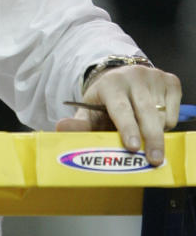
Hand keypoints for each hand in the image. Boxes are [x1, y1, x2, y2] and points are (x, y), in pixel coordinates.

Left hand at [56, 64, 181, 165]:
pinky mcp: (170, 80)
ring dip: (157, 132)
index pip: (120, 108)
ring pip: (162, 115)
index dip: (127, 128)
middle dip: (151, 139)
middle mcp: (132, 76)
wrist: (123, 78)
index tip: (133, 147)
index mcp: (110, 84)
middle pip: (146, 113)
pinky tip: (155, 119)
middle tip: (154, 160)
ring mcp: (152, 76)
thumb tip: (61, 128)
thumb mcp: (90, 111)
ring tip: (145, 134)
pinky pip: (174, 111)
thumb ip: (79, 124)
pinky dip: (167, 122)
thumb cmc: (106, 102)